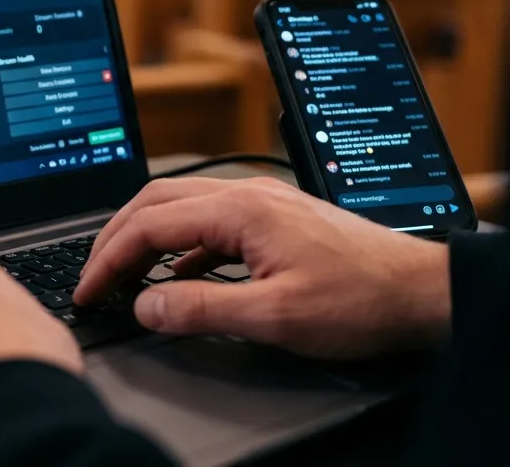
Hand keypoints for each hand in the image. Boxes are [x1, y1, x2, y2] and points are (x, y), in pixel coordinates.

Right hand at [74, 176, 450, 358]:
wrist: (420, 290)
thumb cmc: (360, 298)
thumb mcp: (274, 315)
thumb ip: (201, 309)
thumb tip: (145, 304)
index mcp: (239, 210)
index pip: (149, 224)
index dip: (109, 258)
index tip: (88, 289)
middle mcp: (247, 194)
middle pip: (156, 202)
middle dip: (116, 237)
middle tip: (93, 275)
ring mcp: (262, 202)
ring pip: (181, 207)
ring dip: (145, 237)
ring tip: (123, 271)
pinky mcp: (275, 218)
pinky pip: (209, 221)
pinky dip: (179, 245)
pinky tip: (178, 274)